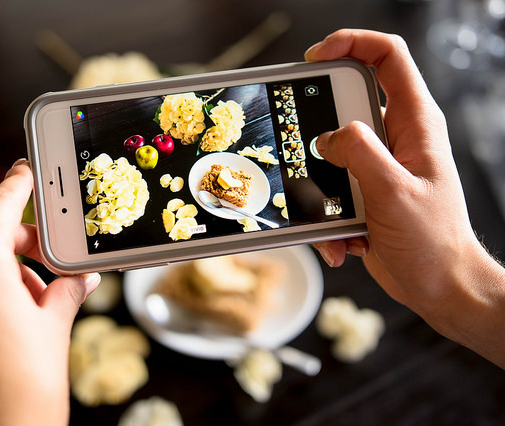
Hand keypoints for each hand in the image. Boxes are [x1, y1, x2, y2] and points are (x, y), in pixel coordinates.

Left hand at [0, 160, 99, 425]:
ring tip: (33, 315)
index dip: (19, 183)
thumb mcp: (54, 329)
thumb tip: (79, 276)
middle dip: (23, 252)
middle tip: (56, 272)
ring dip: (2, 279)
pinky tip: (3, 330)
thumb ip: (65, 288)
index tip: (27, 171)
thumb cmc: (21, 396)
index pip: (2, 203)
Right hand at [305, 30, 504, 366]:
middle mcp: (395, 138)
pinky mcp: (364, 192)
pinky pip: (330, 191)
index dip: (350, 44)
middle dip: (320, 132)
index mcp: (415, 124)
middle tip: (307, 154)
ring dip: (321, 188)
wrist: (441, 286)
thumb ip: (360, 154)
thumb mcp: (394, 192)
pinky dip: (328, 218)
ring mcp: (377, 166)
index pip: (387, 57)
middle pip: (346, 106)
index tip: (314, 59)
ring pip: (331, 154)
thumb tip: (328, 137)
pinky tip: (345, 242)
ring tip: (336, 218)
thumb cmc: (433, 242)